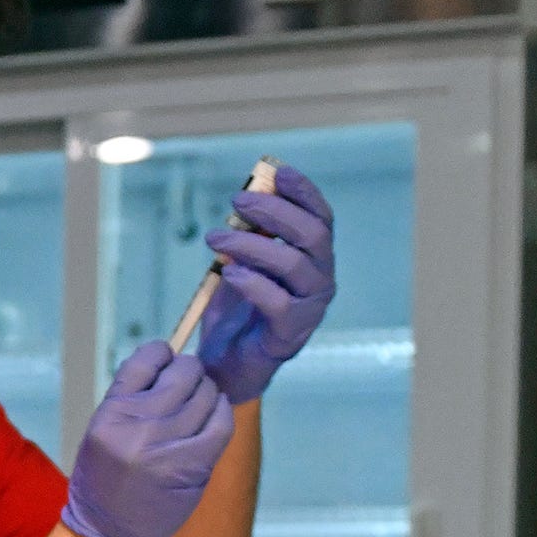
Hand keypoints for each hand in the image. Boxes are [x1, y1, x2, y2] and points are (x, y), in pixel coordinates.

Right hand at [60, 341, 234, 536]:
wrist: (109, 531)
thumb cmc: (104, 479)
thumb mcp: (102, 431)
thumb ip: (131, 398)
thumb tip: (168, 365)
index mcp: (111, 414)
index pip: (145, 360)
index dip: (162, 354)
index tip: (166, 361)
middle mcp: (139, 426)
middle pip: (183, 373)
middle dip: (189, 372)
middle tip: (188, 382)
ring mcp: (169, 446)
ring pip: (206, 394)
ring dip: (207, 392)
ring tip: (198, 402)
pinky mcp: (195, 464)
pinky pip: (221, 423)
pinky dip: (221, 412)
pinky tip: (212, 415)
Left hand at [198, 163, 335, 404]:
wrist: (224, 364)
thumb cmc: (236, 310)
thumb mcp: (240, 263)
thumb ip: (248, 235)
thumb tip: (247, 197)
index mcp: (313, 259)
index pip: (320, 218)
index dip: (304, 193)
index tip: (279, 172)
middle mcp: (320, 280)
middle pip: (313, 236)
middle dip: (275, 212)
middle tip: (236, 202)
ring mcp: (310, 308)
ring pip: (294, 265)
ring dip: (252, 245)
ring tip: (216, 239)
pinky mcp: (290, 335)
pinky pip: (279, 303)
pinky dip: (253, 283)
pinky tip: (228, 274)